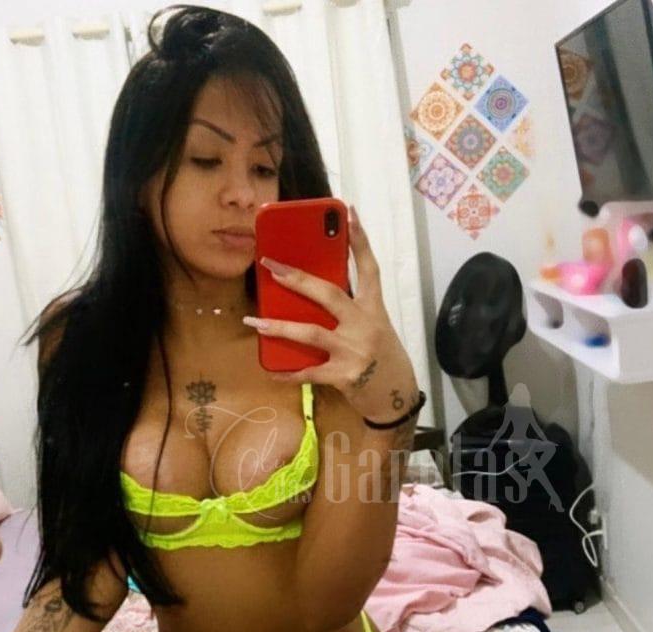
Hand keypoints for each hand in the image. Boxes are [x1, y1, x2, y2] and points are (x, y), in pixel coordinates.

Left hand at [243, 205, 418, 422]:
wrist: (398, 398)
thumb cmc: (384, 360)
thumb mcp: (375, 329)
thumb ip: (351, 313)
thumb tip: (313, 298)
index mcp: (374, 309)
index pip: (369, 268)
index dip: (359, 240)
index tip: (349, 212)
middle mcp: (365, 325)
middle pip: (329, 294)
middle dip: (298, 278)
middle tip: (271, 264)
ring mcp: (354, 351)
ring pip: (311, 333)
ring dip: (280, 327)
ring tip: (255, 323)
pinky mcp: (345, 376)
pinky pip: (309, 372)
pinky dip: (288, 372)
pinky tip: (271, 370)